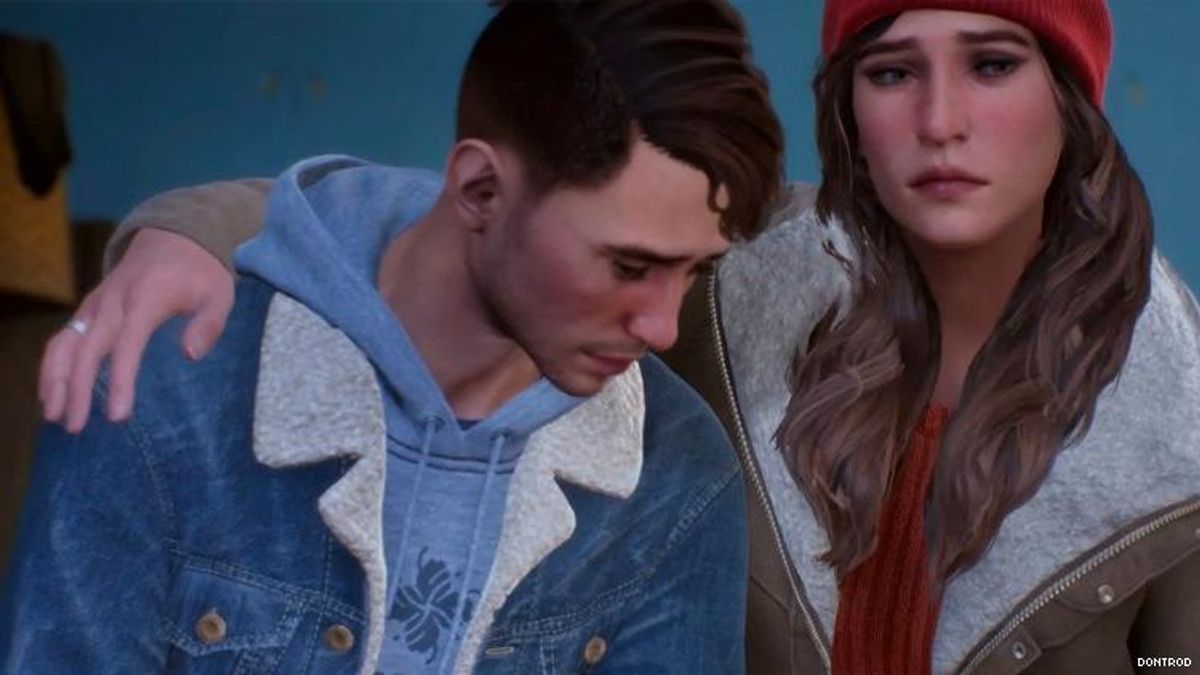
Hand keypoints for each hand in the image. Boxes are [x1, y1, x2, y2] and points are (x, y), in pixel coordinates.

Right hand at [40, 228, 234, 431]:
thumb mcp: (218, 294)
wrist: (175, 233)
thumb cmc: (201, 271)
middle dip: (76, 389)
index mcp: (145, 298)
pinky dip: (53, 364)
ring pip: (64, 341)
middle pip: (87, 348)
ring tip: (52, 415)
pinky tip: (51, 393)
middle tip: (74, 426)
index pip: (127, 344)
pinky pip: (63, 336)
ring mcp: (96, 303)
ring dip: (54, 378)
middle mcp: (113, 301)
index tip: (118, 415)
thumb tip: (190, 355)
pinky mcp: (90, 308)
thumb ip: (209, 324)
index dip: (120, 380)